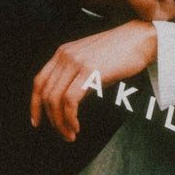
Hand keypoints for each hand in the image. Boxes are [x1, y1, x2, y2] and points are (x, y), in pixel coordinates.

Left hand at [30, 21, 157, 141]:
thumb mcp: (90, 63)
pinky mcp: (89, 71)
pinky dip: (70, 118)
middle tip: (63, 134)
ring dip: (61, 123)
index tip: (37, 121)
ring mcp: (76, 63)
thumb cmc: (120, 54)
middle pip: (46, 94)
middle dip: (52, 120)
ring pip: (56, 100)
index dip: (35, 104)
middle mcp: (65, 56)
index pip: (39, 82)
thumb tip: (69, 103)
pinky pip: (70, 101)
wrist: (140, 40)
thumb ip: (76, 78)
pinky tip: (77, 126)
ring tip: (70, 135)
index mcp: (62, 53)